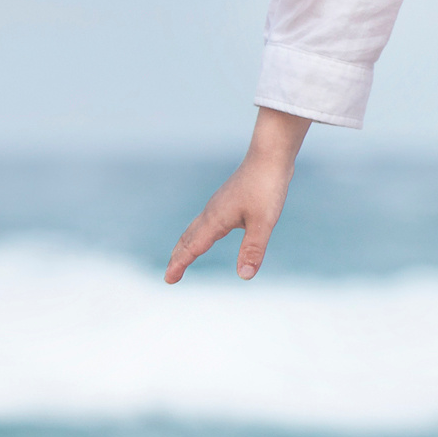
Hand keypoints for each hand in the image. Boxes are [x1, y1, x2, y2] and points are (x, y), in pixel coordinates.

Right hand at [166, 108, 307, 281]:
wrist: (270, 156)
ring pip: (196, 227)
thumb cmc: (267, 187)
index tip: (168, 280)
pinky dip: (199, 231)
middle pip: (188, 238)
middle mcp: (212, 212)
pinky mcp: (228, 198)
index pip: (192, 247)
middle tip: (170, 274)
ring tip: (181, 255)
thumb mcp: (264, 223)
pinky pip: (206, 219)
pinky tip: (209, 230)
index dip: (180, 264)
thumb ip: (253, 249)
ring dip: (186, 243)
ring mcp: (219, 204)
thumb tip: (245, 276)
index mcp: (215, 220)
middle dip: (178, 256)